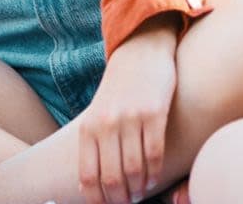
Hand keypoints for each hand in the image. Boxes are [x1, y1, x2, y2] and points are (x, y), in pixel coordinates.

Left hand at [75, 16, 178, 203]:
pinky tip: (152, 180)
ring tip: (139, 194)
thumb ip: (95, 144)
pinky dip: (154, 174)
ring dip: (137, 189)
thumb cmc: (118, 90)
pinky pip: (154, 154)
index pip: (88, 175)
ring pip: (134, 170)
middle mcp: (106, 124)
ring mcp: (130, 119)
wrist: (139, 53)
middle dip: (118, 198)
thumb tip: (91, 183)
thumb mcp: (98, 113)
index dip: (96, 198)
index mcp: (89, 127)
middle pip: (111, 178)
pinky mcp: (154, 114)